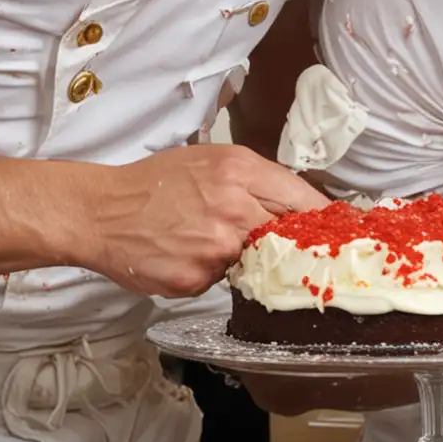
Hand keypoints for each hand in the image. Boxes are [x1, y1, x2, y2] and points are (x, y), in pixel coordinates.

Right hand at [82, 144, 328, 296]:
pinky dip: (212, 272)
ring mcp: (216, 248)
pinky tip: (188, 256)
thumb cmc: (153, 183)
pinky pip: (221, 281)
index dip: (324, 217)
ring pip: (256, 261)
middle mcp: (233, 208)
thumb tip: (294, 203)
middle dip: (293, 243)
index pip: (302, 197)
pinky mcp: (197, 279)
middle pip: (288, 234)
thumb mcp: (209, 161)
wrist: (101, 212)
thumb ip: (252, 180)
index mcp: (239, 171)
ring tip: (210, 241)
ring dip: (245, 258)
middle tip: (294, 248)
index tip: (341, 229)